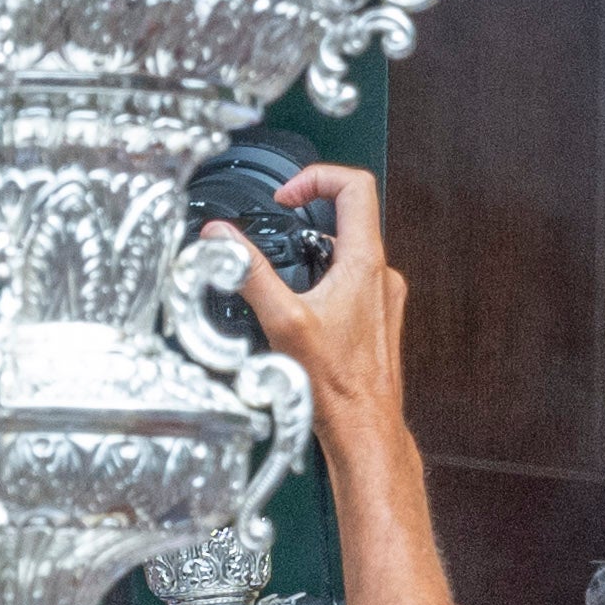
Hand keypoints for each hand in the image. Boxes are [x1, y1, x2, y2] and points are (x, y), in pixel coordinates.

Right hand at [209, 158, 410, 419]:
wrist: (364, 427)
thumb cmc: (334, 384)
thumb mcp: (281, 321)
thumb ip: (249, 273)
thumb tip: (220, 239)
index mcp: (366, 263)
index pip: (355, 186)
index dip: (316, 177)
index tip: (285, 198)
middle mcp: (383, 275)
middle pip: (350, 216)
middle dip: (307, 217)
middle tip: (277, 227)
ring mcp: (384, 297)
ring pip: (349, 252)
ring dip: (314, 253)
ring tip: (285, 275)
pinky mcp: (379, 318)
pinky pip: (353, 282)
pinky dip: (324, 282)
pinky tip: (301, 310)